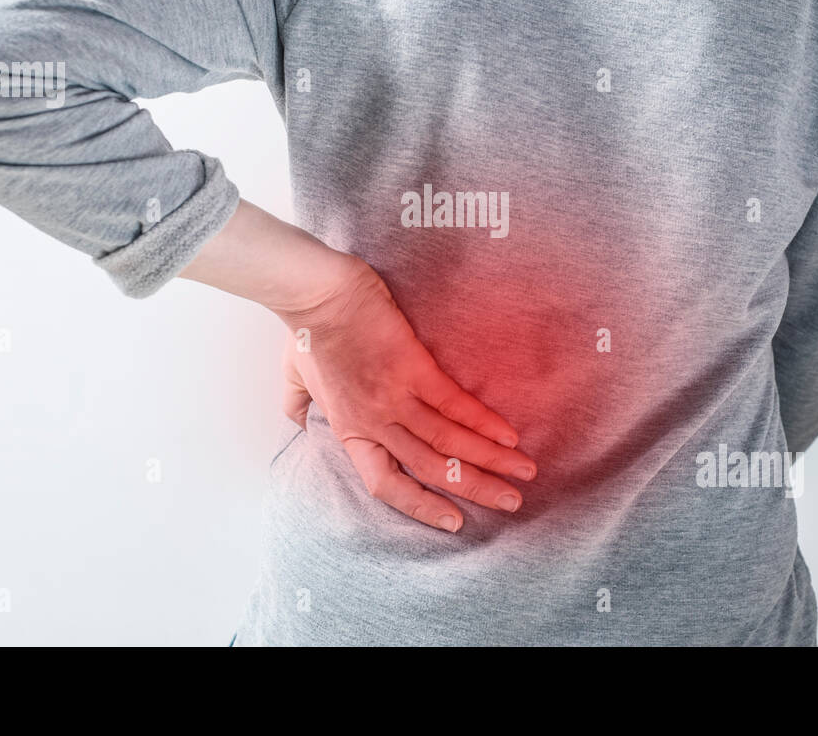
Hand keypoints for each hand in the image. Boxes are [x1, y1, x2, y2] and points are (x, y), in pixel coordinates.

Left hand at [279, 258, 535, 531]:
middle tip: (511, 503)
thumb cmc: (307, 331)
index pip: (386, 485)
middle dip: (476, 489)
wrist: (319, 295)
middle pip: (431, 469)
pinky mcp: (413, 368)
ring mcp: (395, 397)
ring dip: (492, 460)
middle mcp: (375, 423)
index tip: (454, 522)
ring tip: (524, 472)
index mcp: (350, 431)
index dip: (421, 506)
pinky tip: (510, 434)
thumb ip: (297, 405)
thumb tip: (295, 422)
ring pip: (450, 442)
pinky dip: (484, 422)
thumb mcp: (293, 378)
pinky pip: (455, 404)